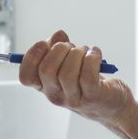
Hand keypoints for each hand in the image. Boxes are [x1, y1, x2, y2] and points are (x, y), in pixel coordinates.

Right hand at [18, 30, 133, 127]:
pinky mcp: (92, 97)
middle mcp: (55, 95)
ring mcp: (73, 99)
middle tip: (71, 47)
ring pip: (67, 73)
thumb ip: (57, 48)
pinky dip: (92, 58)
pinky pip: (88, 75)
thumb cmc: (86, 78)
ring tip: (85, 51)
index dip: (32, 56)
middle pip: (46, 70)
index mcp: (44, 86)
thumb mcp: (67, 63)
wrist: (111, 103)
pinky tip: (95, 53)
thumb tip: (58, 35)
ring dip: (77, 53)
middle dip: (59, 49)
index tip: (45, 44)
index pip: (26, 76)